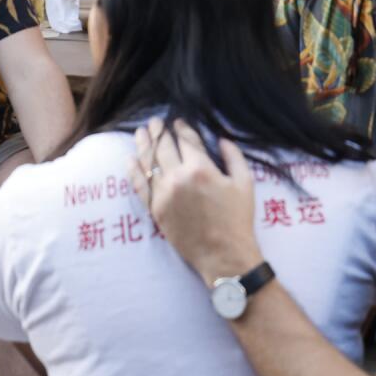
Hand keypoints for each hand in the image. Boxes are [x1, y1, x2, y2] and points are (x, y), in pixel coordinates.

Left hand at [131, 119, 262, 282]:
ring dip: (143, 145)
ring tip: (140, 132)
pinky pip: (140, 186)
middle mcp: (178, 178)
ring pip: (148, 162)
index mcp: (201, 169)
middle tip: (155, 122)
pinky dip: (133, 171)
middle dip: (159, 131)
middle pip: (163, 147)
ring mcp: (163, 194)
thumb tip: (221, 139)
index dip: (181, 128)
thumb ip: (233, 156)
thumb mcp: (245, 183)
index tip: (178, 121)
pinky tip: (130, 159)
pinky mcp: (155, 210)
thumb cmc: (237, 219)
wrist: (223, 255)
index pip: (186, 140)